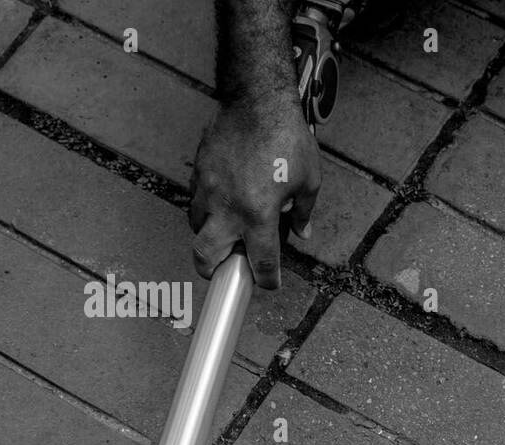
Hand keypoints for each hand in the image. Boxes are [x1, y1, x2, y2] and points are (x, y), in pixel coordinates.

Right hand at [189, 93, 320, 289]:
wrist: (257, 102)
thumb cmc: (288, 140)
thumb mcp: (309, 180)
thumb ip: (303, 212)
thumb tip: (302, 232)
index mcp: (260, 216)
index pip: (260, 263)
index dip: (267, 279)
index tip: (268, 282)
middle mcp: (229, 208)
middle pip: (206, 255)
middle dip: (212, 270)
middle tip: (223, 270)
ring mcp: (208, 190)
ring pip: (196, 227)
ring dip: (209, 236)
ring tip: (226, 232)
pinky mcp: (198, 173)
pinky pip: (195, 201)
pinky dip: (205, 209)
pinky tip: (221, 202)